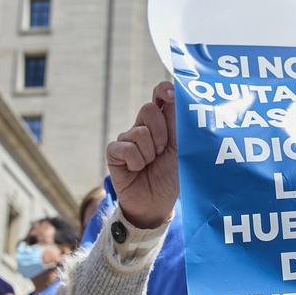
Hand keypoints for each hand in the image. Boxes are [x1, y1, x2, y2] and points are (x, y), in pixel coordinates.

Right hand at [107, 82, 179, 229]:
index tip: (170, 95)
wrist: (157, 203)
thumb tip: (175, 92)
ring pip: (139, 132)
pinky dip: (136, 161)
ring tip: (150, 164)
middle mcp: (143, 126)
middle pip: (148, 109)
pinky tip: (137, 169)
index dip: (163, 91)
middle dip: (160, 133)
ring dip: (150, 153)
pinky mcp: (114, 152)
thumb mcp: (181, 148)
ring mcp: (127, 138)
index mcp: (162, 122)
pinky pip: (125, 148)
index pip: (160, 95)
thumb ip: (178, 122)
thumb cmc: (171, 176)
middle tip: (163, 151)